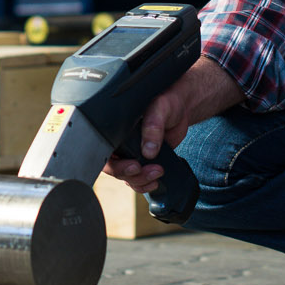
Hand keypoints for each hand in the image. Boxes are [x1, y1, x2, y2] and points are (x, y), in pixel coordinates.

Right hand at [102, 58, 241, 193]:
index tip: (134, 166)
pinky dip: (145, 183)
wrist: (180, 107)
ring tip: (157, 173)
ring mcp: (130, 153)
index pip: (105, 152)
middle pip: (114, 169)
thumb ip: (153, 126)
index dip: (115, 165)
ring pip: (126, 177)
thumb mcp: (159, 108)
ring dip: (140, 181)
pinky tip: (156, 180)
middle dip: (130, 175)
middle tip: (146, 170)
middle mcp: (120, 142)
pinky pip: (138, 179)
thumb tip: (149, 151)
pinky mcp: (143, 161)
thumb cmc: (166, 101)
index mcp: (115, 128)